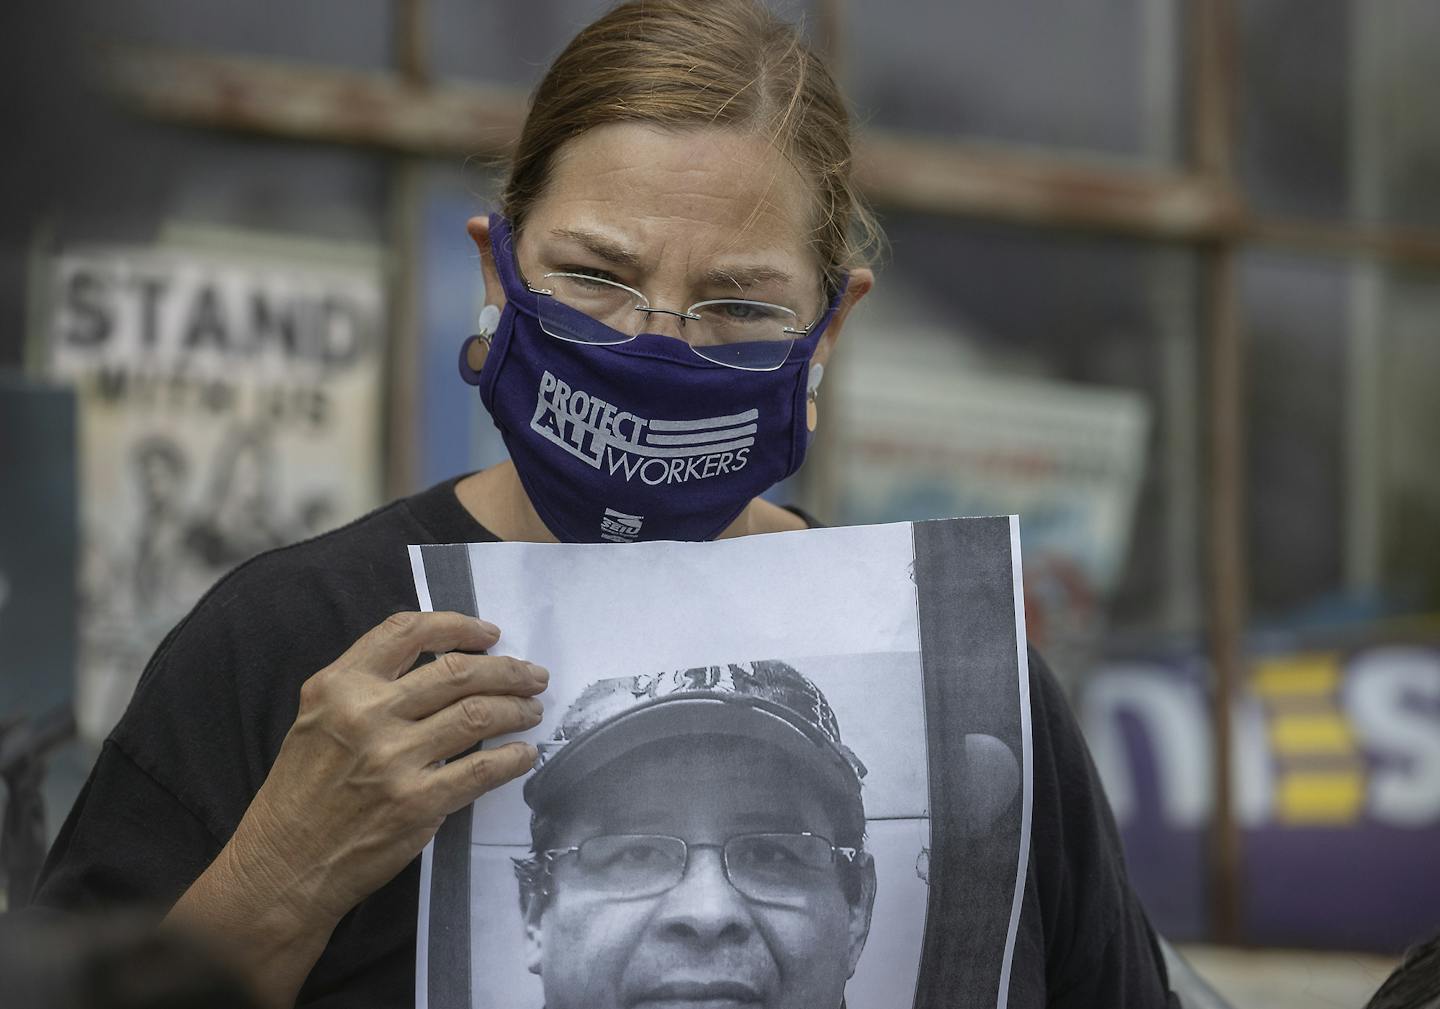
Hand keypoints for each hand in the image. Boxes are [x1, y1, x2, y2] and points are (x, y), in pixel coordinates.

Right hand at [165, 611, 545, 1006]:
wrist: (283, 865)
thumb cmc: (301, 793)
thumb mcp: (316, 719)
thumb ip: (366, 687)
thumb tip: (442, 666)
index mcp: (339, 685)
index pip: (408, 633)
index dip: (457, 626)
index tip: (489, 634)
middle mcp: (366, 713)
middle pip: (457, 671)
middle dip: (506, 669)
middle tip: (532, 674)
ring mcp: (393, 759)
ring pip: (477, 714)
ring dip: (516, 708)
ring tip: (532, 710)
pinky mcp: (416, 803)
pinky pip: (481, 770)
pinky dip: (512, 759)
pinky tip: (524, 754)